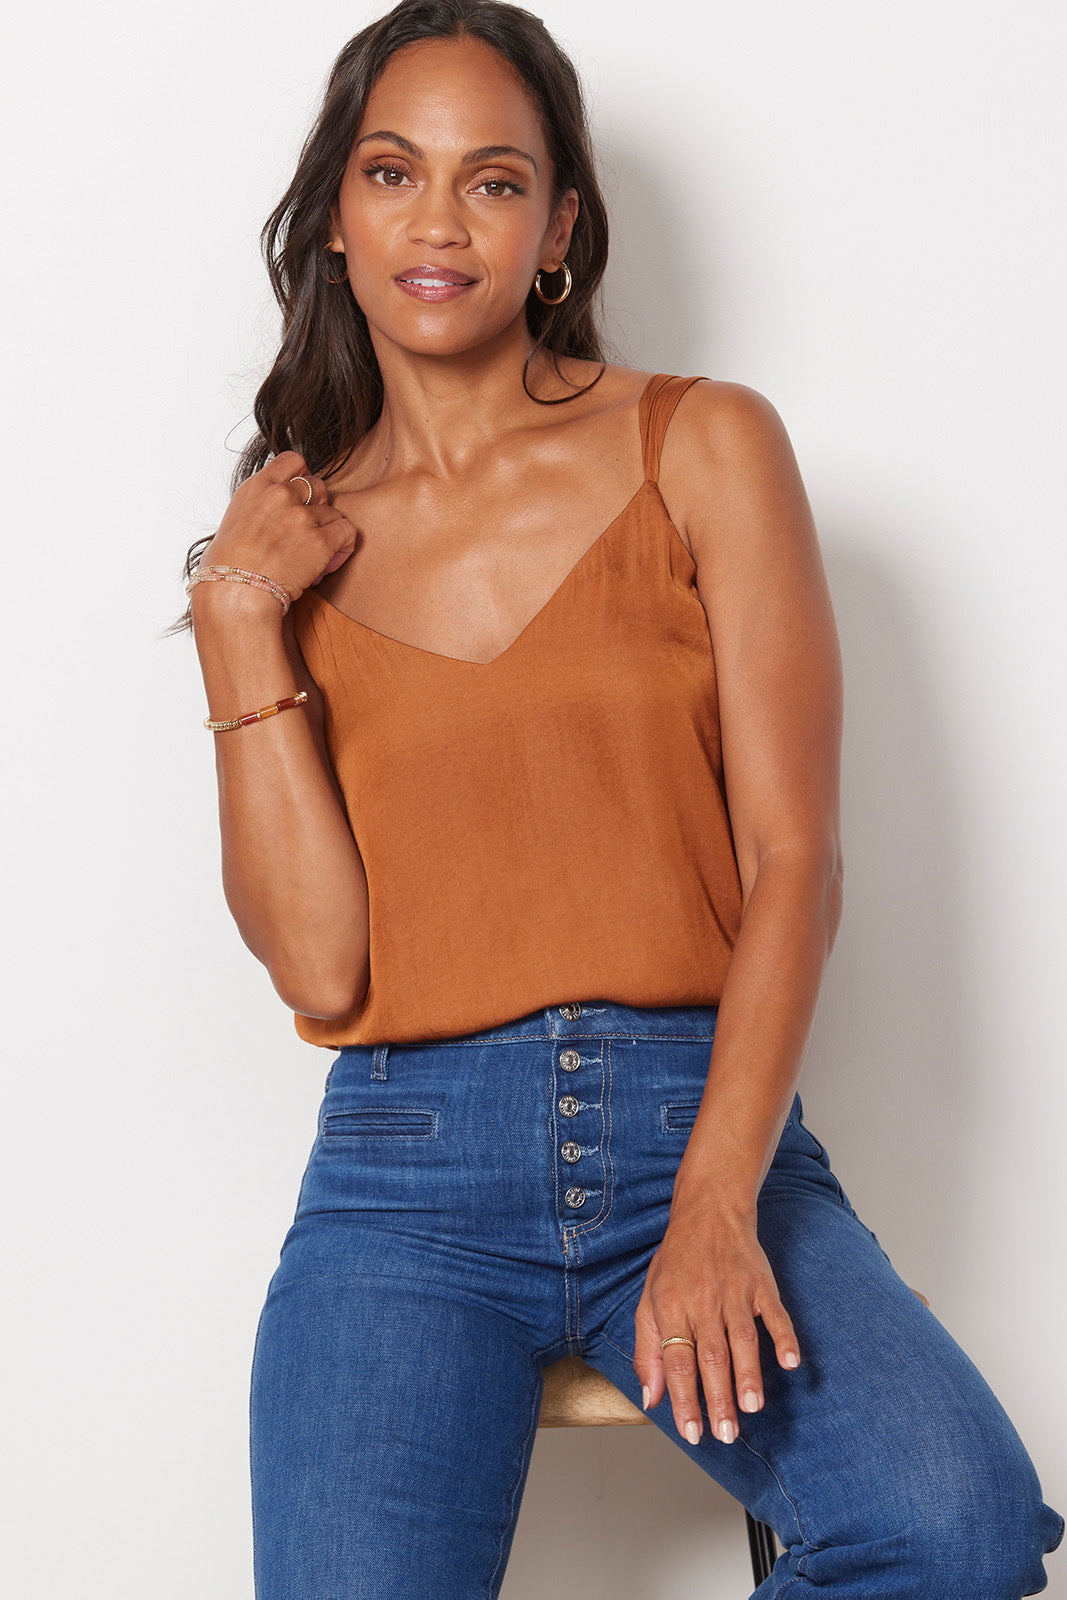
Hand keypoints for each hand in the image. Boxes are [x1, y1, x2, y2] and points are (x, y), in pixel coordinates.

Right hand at [195, 450, 357, 606]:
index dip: (302, 479)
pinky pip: (347, 532)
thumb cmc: (226, 571)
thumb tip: (270, 517)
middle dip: (317, 509)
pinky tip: (328, 565)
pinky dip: (342, 549)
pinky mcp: (319, 540)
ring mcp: (300, 516)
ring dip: (328, 534)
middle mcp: (279, 495)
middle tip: (307, 535)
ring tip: (313, 559)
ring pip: (333, 514)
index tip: (300, 501)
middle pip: (318, 486)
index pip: (293, 461)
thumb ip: (258, 509)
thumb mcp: (233, 523)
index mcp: (256, 488)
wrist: (234, 596)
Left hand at [633, 1208, 798, 1445]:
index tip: (692, 1432)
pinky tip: (790, 1362)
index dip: (683, 1398)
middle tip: (726, 1434)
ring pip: (742, 1339)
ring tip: (752, 1407)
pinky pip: (774, 1314)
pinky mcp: (761, 1284)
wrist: (709, 1212)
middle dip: (718, 1397)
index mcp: (672, 1308)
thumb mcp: (649, 1300)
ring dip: (748, 1374)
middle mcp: (703, 1301)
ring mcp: (734, 1292)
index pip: (677, 1361)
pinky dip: (784, 1337)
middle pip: (710, 1355)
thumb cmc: (677, 1262)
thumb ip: (648, 1350)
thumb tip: (651, 1399)